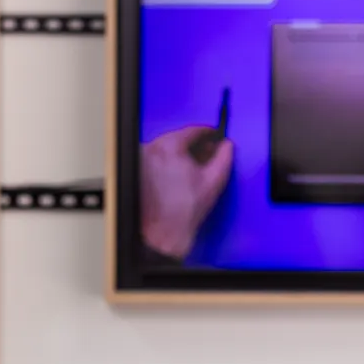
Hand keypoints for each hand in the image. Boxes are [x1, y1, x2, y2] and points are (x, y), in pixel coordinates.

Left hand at [139, 127, 233, 259]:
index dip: (208, 132)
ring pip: (167, 149)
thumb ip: (224, 157)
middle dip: (195, 145)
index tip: (215, 135)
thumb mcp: (213, 181)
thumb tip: (227, 146)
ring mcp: (141, 160)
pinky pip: (157, 159)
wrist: (163, 234)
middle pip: (178, 138)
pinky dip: (169, 162)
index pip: (192, 130)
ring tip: (195, 169)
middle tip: (209, 153)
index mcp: (169, 147)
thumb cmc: (184, 211)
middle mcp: (151, 149)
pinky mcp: (136, 171)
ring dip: (182, 154)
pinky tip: (179, 176)